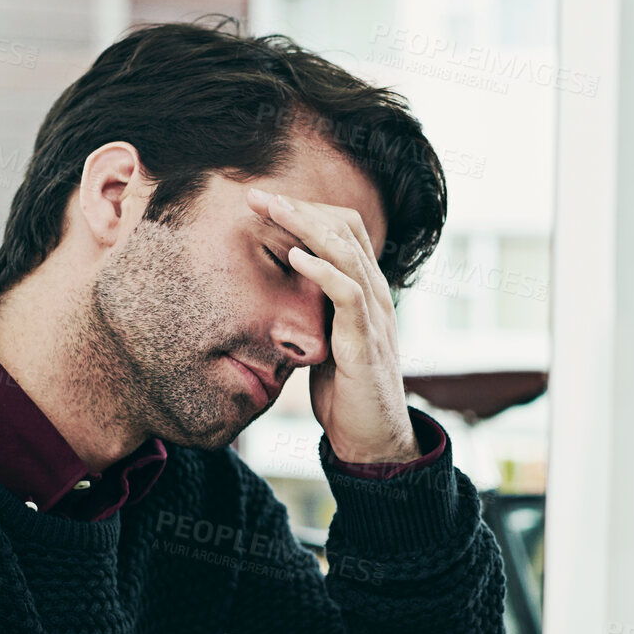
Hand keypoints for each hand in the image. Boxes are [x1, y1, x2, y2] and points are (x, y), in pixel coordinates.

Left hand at [244, 187, 417, 464]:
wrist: (372, 438)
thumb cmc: (346, 390)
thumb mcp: (326, 338)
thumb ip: (314, 309)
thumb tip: (279, 289)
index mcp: (366, 290)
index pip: (344, 230)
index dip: (306, 210)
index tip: (265, 202)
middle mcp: (375, 294)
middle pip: (344, 230)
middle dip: (299, 208)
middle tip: (258, 194)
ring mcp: (374, 316)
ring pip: (347, 253)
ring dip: (306, 227)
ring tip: (273, 209)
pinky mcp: (365, 341)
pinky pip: (348, 294)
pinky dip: (322, 271)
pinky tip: (294, 257)